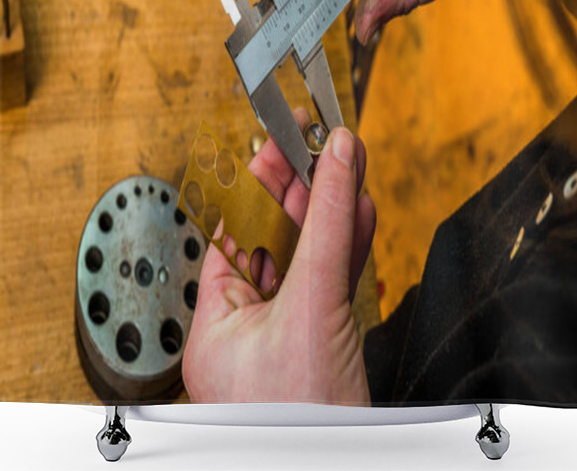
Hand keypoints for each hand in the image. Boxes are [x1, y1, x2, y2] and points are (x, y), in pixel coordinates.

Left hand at [182, 112, 375, 404]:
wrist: (349, 466)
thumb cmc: (302, 422)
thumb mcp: (313, 306)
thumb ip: (328, 224)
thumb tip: (336, 159)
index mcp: (217, 322)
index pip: (233, 230)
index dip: (256, 180)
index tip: (276, 139)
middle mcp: (247, 324)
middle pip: (274, 236)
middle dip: (300, 187)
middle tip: (316, 141)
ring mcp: (288, 330)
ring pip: (309, 254)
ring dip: (331, 208)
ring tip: (344, 163)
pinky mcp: (325, 336)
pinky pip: (334, 278)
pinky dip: (349, 242)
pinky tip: (358, 208)